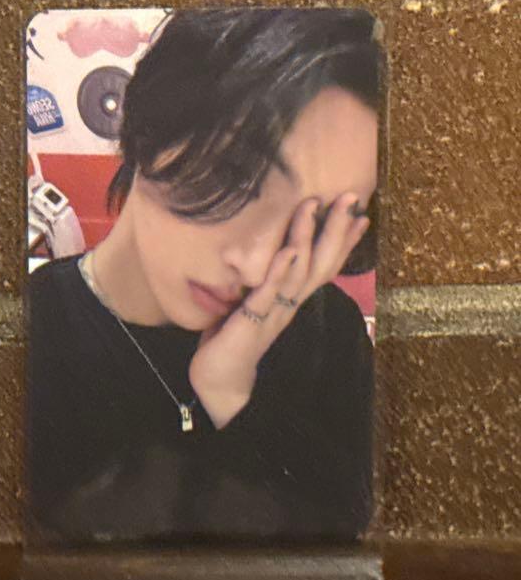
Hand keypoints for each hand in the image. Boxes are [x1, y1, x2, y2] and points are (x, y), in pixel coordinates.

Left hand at [188, 192, 370, 428]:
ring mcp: (274, 311)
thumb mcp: (252, 306)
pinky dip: (280, 271)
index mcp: (290, 300)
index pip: (323, 266)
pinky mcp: (253, 319)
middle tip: (351, 198)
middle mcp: (289, 304)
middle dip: (336, 230)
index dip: (342, 242)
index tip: (361, 216)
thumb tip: (268, 263)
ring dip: (307, 237)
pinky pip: (270, 292)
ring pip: (298, 270)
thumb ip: (265, 286)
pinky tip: (287, 251)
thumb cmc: (233, 340)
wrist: (219, 381)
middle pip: (320, 263)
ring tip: (314, 207)